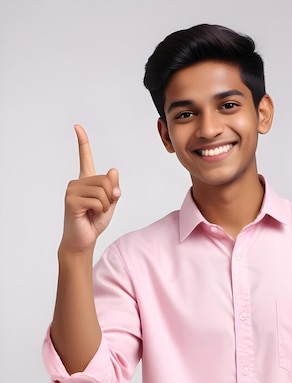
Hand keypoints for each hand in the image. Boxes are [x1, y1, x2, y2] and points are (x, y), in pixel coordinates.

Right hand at [61, 125, 120, 253]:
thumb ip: (113, 188)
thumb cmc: (94, 221)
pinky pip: (97, 201)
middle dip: (110, 197)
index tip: (77, 127)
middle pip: (106, 181)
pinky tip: (89, 215)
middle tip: (100, 209)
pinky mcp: (71, 200)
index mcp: (87, 180)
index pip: (85, 157)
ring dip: (105, 206)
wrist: (84, 240)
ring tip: (94, 212)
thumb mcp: (110, 203)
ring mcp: (72, 190)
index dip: (82, 142)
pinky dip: (100, 211)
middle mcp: (77, 182)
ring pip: (103, 191)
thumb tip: (113, 170)